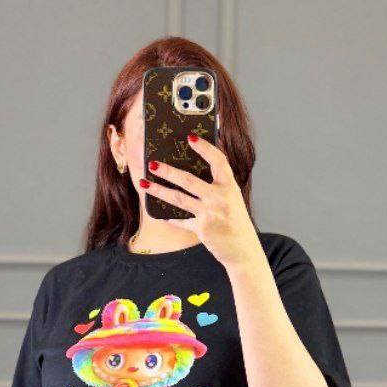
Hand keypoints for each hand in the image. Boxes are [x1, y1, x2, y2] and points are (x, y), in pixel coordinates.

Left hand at [142, 136, 261, 269]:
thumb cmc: (235, 220)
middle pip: (188, 180)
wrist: (242, 249)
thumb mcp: (232, 198)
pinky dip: (170, 218)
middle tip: (152, 164)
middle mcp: (220, 198)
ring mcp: (210, 214)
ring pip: (178, 199)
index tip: (191, 137)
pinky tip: (160, 213)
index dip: (205, 148)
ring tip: (143, 184)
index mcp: (230, 186)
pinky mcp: (202, 229)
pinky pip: (181, 220)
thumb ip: (218, 184)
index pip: (218, 161)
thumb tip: (191, 168)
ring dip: (158, 190)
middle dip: (168, 171)